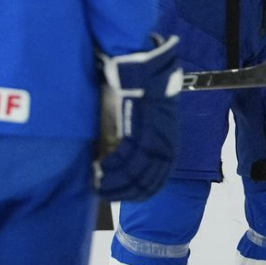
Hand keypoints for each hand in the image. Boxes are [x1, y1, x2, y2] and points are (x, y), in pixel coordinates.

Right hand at [95, 35, 181, 201]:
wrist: (139, 70)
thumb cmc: (135, 97)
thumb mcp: (137, 128)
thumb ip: (129, 148)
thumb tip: (113, 168)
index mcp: (168, 149)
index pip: (153, 185)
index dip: (131, 193)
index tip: (113, 194)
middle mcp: (166, 149)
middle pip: (144, 184)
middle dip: (121, 191)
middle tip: (101, 191)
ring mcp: (155, 141)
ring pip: (134, 175)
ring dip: (113, 183)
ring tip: (97, 183)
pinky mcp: (141, 130)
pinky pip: (125, 158)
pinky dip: (110, 168)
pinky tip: (97, 169)